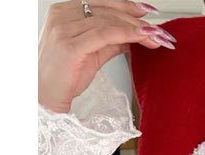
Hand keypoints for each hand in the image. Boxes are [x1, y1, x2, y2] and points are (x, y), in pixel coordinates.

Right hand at [39, 0, 173, 112]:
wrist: (45, 96)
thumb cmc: (64, 75)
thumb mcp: (92, 52)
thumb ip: (111, 41)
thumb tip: (134, 35)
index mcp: (64, 10)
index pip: (101, 3)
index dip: (126, 6)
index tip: (147, 13)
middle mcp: (62, 14)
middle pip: (108, 10)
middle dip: (137, 19)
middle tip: (159, 30)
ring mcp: (65, 28)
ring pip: (109, 21)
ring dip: (137, 28)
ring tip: (156, 37)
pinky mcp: (71, 45)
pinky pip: (106, 34)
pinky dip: (128, 34)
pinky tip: (143, 37)